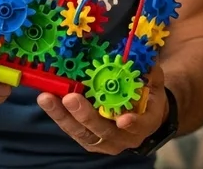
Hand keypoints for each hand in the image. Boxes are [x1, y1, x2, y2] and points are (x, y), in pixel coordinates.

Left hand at [37, 65, 168, 154]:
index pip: (139, 126)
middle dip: (85, 115)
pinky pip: (72, 130)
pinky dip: (59, 116)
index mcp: (145, 124)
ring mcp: (104, 142)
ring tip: (46, 98)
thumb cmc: (148, 99)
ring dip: (62, 116)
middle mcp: (124, 138)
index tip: (123, 119)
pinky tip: (47, 100)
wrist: (142, 119)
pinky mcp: (89, 140)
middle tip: (70, 98)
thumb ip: (153, 76)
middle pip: (103, 131)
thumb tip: (148, 60)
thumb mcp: (156, 86)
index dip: (132, 123)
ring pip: (82, 132)